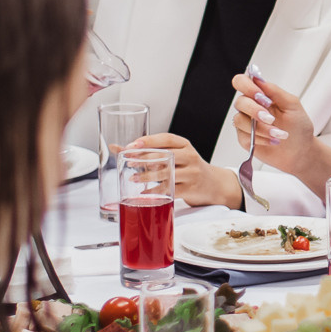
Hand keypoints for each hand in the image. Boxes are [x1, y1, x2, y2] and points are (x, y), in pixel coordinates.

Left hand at [126, 132, 241, 209]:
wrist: (213, 184)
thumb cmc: (188, 168)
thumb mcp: (174, 155)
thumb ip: (150, 152)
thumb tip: (117, 148)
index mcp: (185, 145)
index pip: (167, 139)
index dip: (149, 141)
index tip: (133, 144)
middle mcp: (190, 157)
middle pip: (166, 155)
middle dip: (145, 158)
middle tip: (129, 161)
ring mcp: (192, 173)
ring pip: (167, 173)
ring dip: (148, 176)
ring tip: (133, 178)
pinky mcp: (191, 189)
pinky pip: (170, 190)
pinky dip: (155, 192)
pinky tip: (144, 193)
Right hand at [232, 73, 330, 189]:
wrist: (301, 151)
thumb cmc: (298, 127)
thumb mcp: (292, 105)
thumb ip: (274, 91)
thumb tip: (257, 79)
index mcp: (261, 96)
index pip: (242, 82)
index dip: (246, 86)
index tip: (259, 95)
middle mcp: (251, 107)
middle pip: (239, 102)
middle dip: (255, 110)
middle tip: (271, 119)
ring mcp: (247, 123)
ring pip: (240, 120)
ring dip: (260, 128)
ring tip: (278, 134)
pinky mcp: (245, 139)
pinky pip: (244, 136)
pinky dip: (260, 139)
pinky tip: (273, 141)